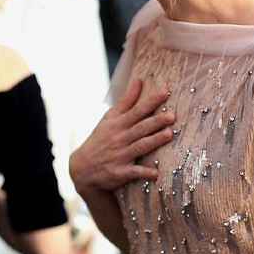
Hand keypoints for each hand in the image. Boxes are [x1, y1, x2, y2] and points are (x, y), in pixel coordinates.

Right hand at [70, 79, 173, 194]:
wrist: (81, 169)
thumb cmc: (99, 140)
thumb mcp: (108, 119)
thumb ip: (125, 101)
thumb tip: (139, 80)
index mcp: (117, 124)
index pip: (136, 110)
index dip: (150, 101)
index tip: (165, 92)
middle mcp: (118, 138)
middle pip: (140, 128)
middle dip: (156, 121)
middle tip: (172, 115)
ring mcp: (119, 156)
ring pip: (139, 147)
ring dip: (154, 141)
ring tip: (169, 134)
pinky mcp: (119, 173)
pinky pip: (133, 172)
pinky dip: (143, 172)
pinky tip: (156, 173)